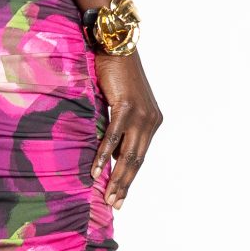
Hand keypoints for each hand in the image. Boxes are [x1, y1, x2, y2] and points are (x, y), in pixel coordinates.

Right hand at [91, 53, 160, 207]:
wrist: (117, 46)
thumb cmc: (114, 74)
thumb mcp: (120, 106)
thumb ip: (120, 130)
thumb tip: (112, 155)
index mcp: (152, 122)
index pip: (139, 157)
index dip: (129, 179)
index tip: (119, 197)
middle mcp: (151, 120)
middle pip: (136, 161)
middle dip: (124, 185)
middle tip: (114, 204)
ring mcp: (141, 114)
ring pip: (128, 153)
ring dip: (117, 177)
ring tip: (107, 195)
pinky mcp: (127, 106)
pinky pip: (114, 136)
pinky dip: (105, 155)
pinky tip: (96, 170)